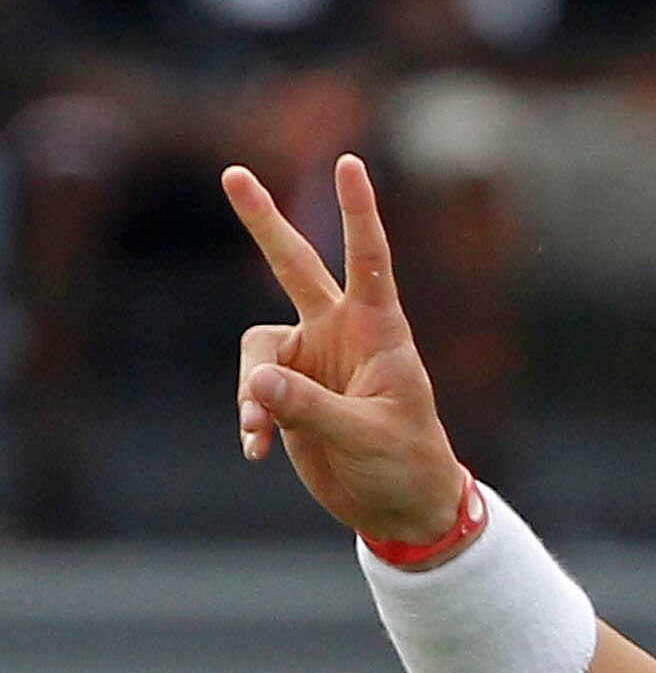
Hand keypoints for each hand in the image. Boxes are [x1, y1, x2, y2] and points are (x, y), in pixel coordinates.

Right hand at [224, 153, 470, 548]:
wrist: (399, 508)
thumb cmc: (404, 466)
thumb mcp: (365, 438)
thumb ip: (312, 409)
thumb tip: (259, 382)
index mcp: (380, 334)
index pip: (369, 262)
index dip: (358, 213)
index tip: (349, 164)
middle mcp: (342, 335)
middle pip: (296, 267)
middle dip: (263, 222)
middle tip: (233, 174)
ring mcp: (313, 361)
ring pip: (259, 350)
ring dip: (253, 391)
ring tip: (259, 431)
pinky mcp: (290, 392)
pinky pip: (254, 391)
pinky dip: (250, 419)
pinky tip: (258, 452)